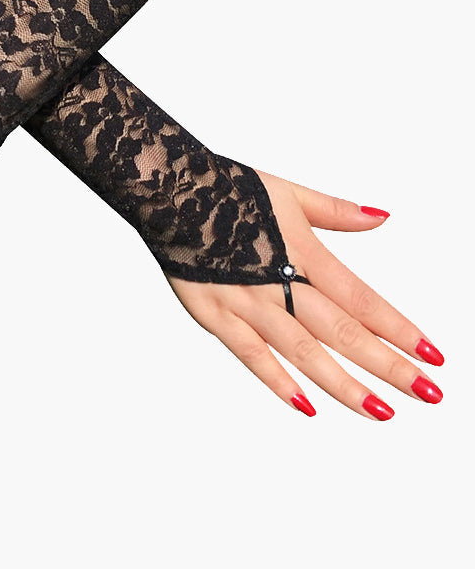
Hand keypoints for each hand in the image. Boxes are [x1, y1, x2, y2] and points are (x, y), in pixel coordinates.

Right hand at [168, 172, 443, 418]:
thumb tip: (382, 218)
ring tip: (381, 410)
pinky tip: (306, 405)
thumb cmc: (226, 188)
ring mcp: (245, 301)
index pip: (360, 297)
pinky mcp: (214, 314)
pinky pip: (250, 354)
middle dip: (388, 365)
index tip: (433, 354)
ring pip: (302, 350)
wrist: (167, 188)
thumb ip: (336, 211)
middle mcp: (277, 281)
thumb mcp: (287, 191)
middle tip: (428, 393)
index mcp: (300, 250)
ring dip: (344, 383)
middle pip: (341, 330)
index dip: (399, 327)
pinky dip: (277, 380)